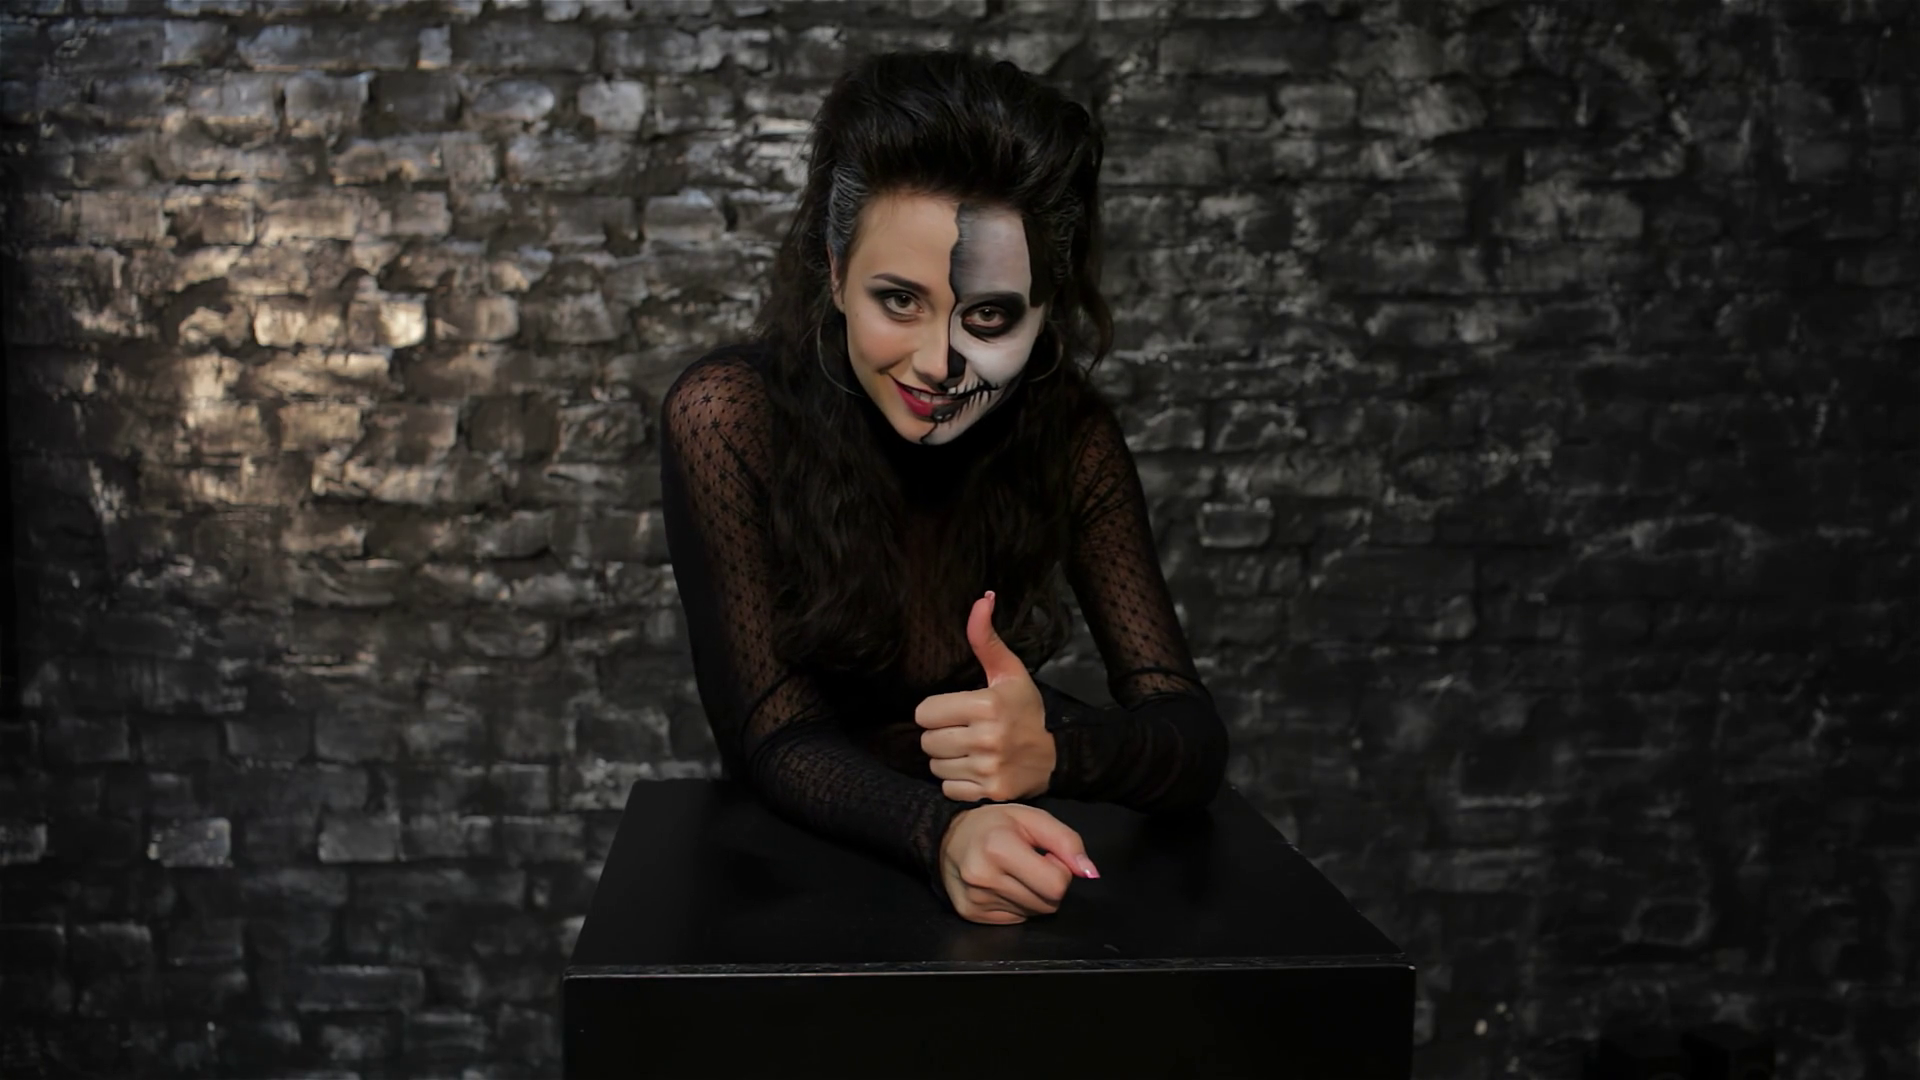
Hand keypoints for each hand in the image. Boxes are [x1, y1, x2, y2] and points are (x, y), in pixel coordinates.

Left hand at [917, 590, 1054, 802]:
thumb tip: (982, 598)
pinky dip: (957, 782)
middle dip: (940, 736)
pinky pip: (948, 788)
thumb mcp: (1009, 672)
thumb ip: (986, 639)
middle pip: (927, 741)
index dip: (936, 711)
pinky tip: (975, 770)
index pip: (924, 712)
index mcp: (986, 704)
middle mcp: (986, 737)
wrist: (1057, 755)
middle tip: (961, 732)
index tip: (953, 712)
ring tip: (969, 750)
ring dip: (947, 760)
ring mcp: (988, 768)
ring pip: (936, 767)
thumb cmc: (1025, 710)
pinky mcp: (990, 792)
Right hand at [938, 803, 1098, 924]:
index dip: (1060, 870)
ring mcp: (976, 899)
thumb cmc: (994, 824)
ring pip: (1033, 914)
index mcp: (999, 847)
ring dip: (1032, 896)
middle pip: (1047, 904)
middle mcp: (984, 877)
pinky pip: (1015, 920)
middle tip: (1029, 865)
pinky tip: (1002, 885)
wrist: (947, 836)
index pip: (1056, 885)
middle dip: (1048, 886)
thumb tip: (1090, 873)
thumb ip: (1066, 842)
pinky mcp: (971, 914)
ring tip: (1014, 873)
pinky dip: (1016, 904)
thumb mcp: (1032, 819)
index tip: (1045, 856)